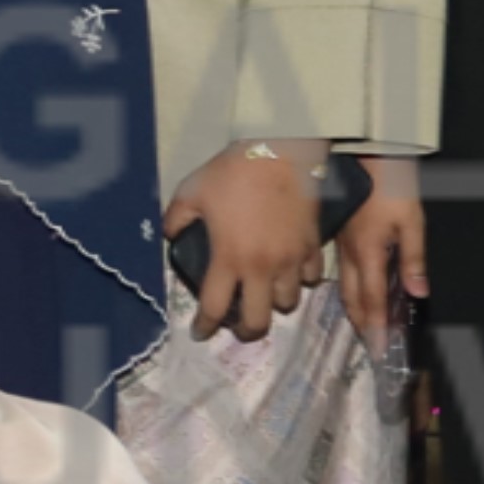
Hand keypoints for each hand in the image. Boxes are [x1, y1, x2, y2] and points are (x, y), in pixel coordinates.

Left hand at [173, 144, 323, 342]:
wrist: (281, 150)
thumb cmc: (234, 171)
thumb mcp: (192, 191)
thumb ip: (177, 218)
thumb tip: (170, 235)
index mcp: (229, 258)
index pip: (214, 308)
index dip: (204, 327)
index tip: (200, 333)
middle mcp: (261, 268)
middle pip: (258, 321)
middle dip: (246, 331)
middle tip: (239, 325)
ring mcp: (291, 259)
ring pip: (289, 303)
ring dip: (275, 304)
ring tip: (266, 294)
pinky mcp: (312, 246)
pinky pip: (311, 277)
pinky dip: (301, 280)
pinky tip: (292, 272)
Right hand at [337, 160, 428, 341]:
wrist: (366, 154)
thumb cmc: (393, 186)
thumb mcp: (412, 220)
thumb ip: (414, 259)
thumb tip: (419, 294)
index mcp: (368, 254)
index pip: (372, 300)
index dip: (376, 327)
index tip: (379, 350)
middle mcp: (350, 255)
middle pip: (352, 299)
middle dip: (361, 323)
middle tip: (370, 344)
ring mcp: (342, 245)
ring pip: (344, 286)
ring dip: (354, 309)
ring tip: (363, 325)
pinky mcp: (340, 235)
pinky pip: (343, 272)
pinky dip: (350, 289)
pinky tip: (357, 291)